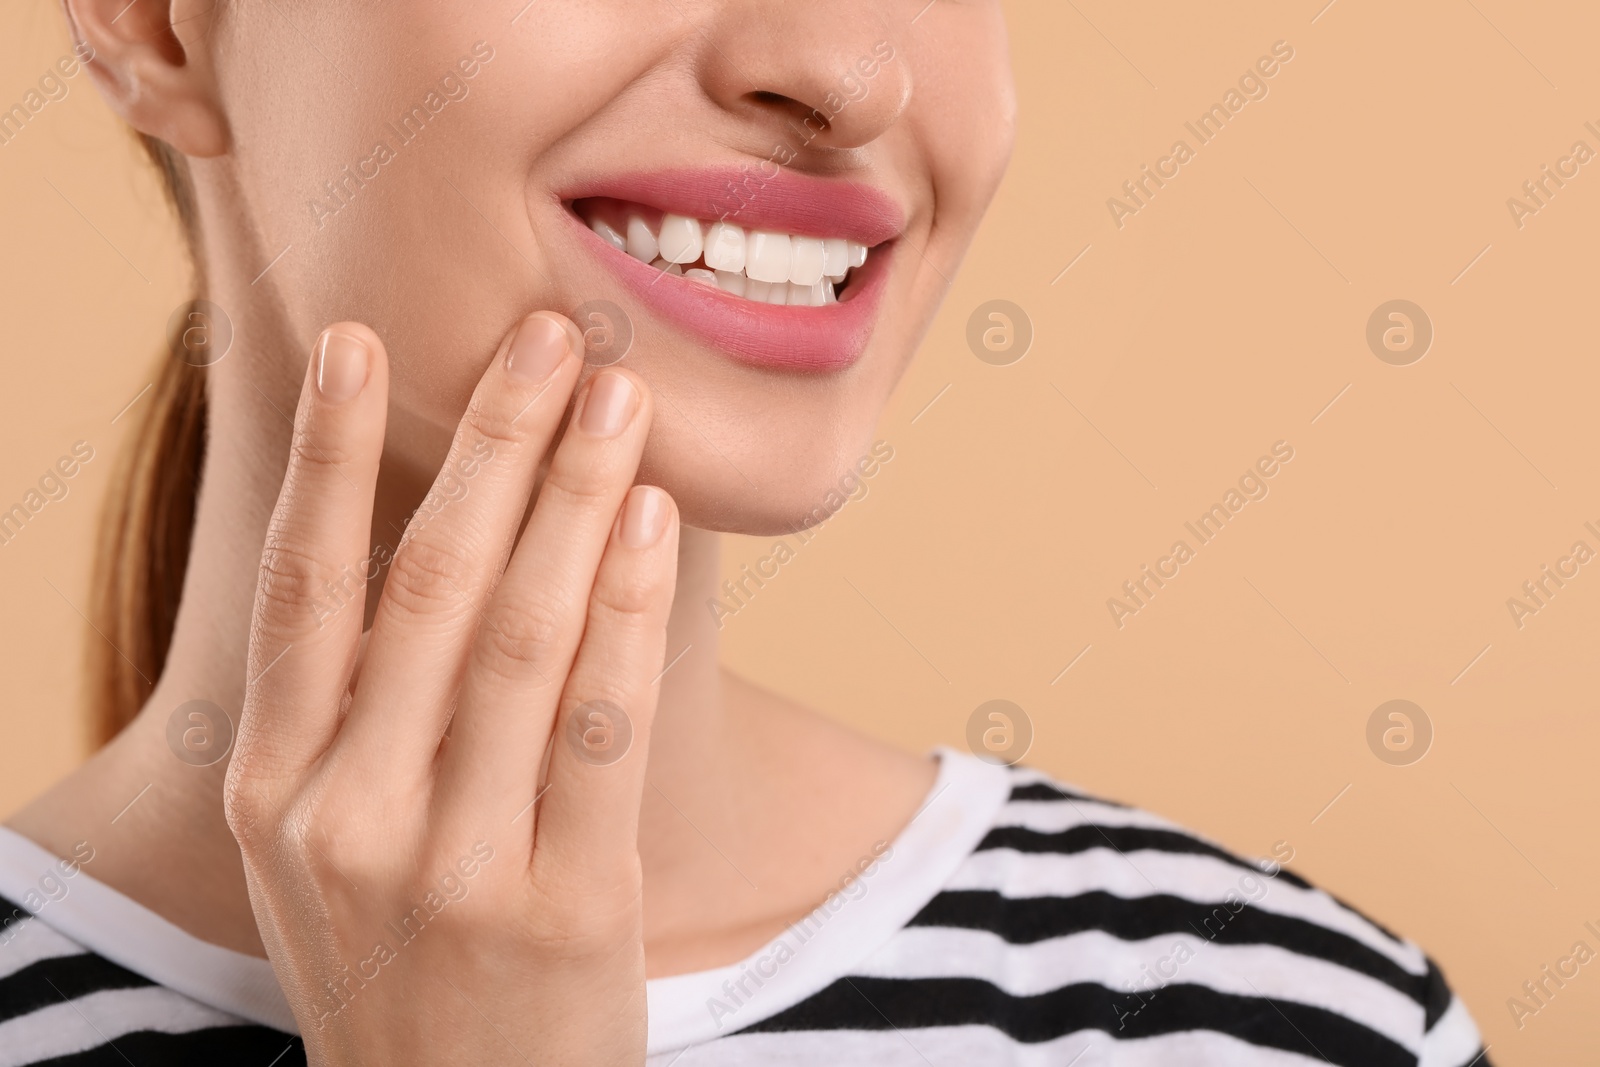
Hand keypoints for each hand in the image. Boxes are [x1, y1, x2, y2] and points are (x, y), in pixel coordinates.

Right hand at [224, 312, 676, 1065]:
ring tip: (620, 398)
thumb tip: (417, 533)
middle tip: (549, 335)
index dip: (328, 452)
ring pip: (522, 637)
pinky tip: (654, 523)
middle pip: (428, 586)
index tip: (363, 340)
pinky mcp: (568, 904)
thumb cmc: (402, 963)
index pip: (304, 588)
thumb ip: (350, 715)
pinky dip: (632, 611)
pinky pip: (605, 724)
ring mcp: (454, 865)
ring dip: (576, 499)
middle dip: (495, 446)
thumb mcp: (325, 850)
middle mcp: (347, 817)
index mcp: (277, 791)